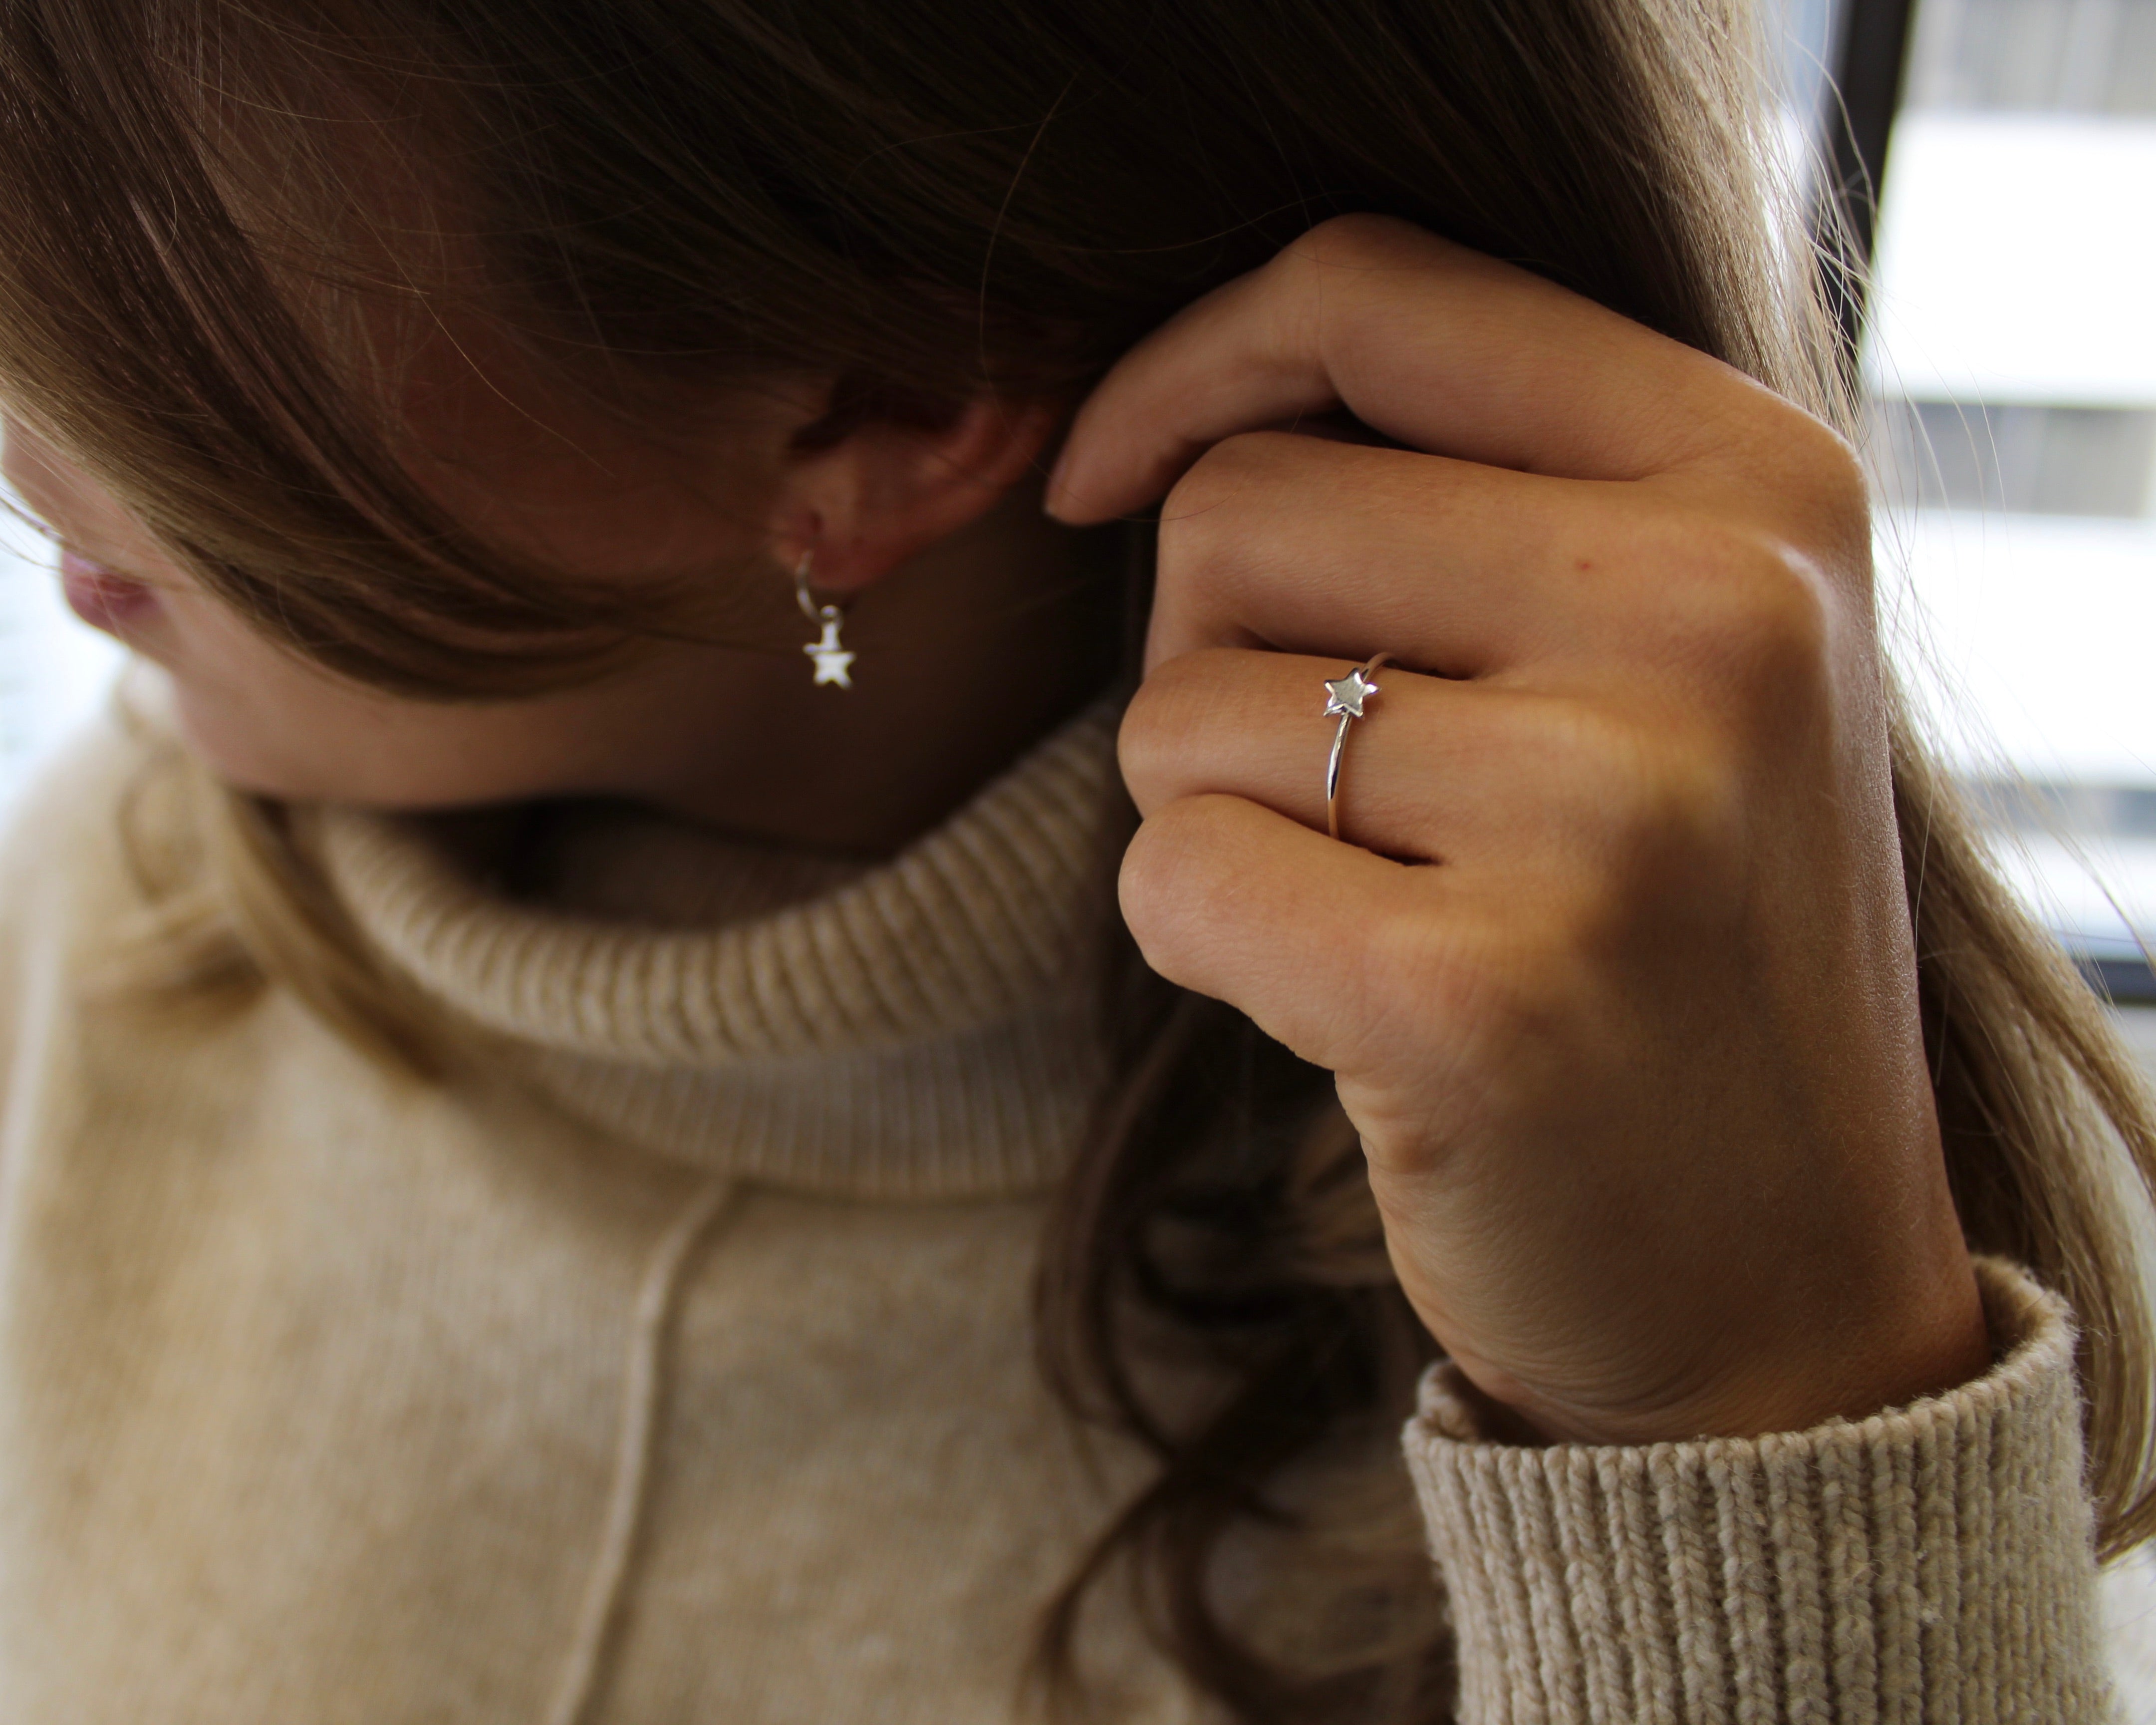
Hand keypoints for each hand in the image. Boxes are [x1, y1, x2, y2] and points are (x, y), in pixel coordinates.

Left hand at [1046, 217, 1989, 1445]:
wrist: (1789, 1280)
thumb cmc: (1680, 944)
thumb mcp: (1671, 664)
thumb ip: (1485, 500)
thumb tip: (1173, 429)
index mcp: (1756, 489)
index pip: (1378, 292)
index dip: (1188, 363)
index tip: (1104, 476)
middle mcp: (1712, 619)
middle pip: (1236, 510)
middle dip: (1209, 654)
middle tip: (1337, 791)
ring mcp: (1610, 812)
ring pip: (1177, 710)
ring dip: (1217, 816)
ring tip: (1386, 909)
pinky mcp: (1483, 998)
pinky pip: (1173, 877)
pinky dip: (1207, 942)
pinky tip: (1356, 1011)